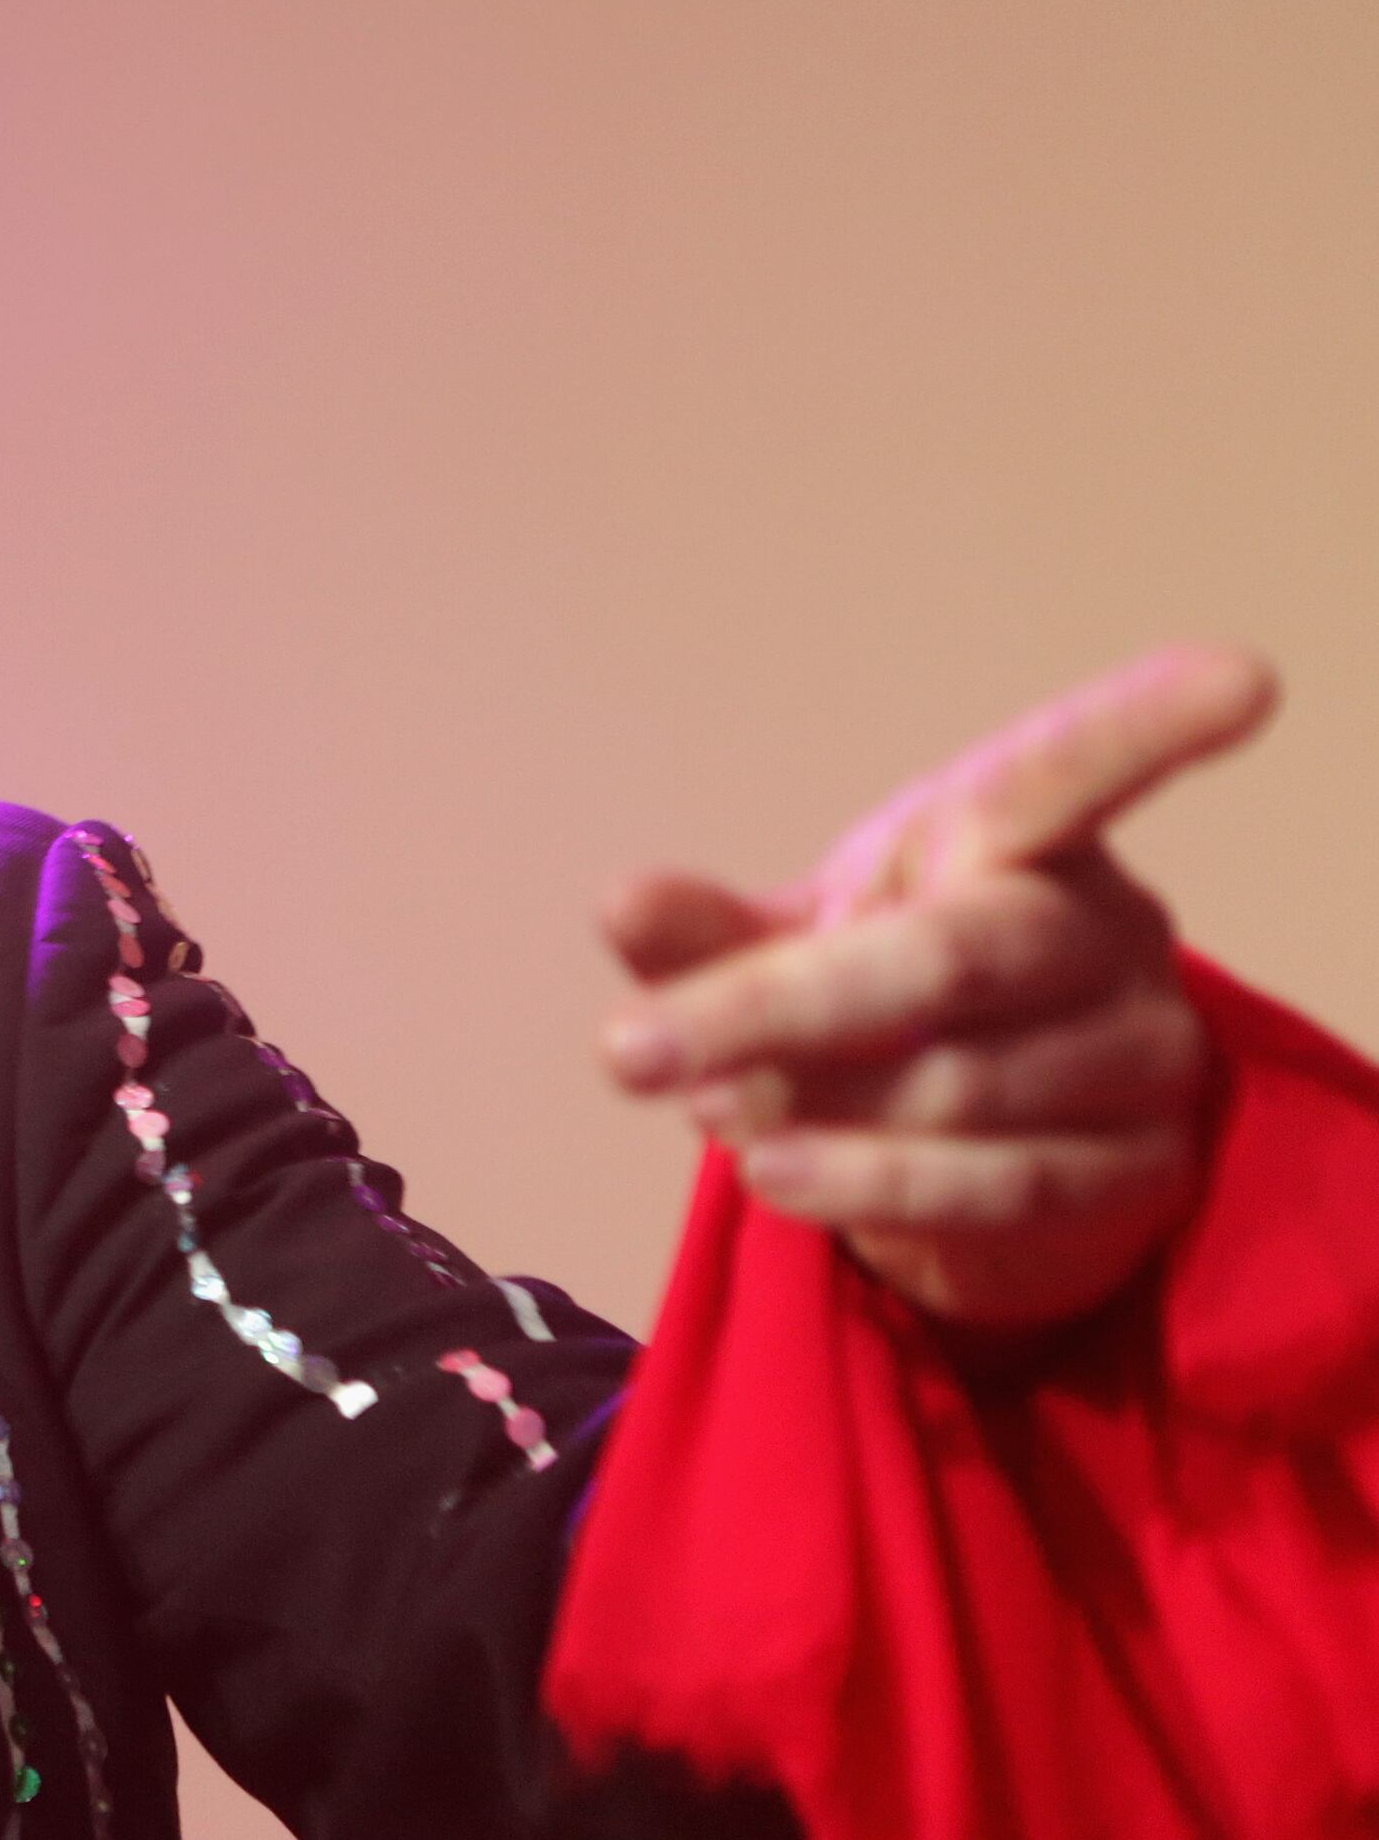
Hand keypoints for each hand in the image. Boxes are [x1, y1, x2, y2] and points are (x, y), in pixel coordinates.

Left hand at [596, 645, 1276, 1333]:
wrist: (962, 1152)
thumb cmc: (871, 999)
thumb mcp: (781, 943)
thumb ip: (704, 928)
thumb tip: (623, 903)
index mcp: (1015, 834)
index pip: (1079, 767)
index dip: (1152, 724)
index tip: (1240, 677)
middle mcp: (1103, 928)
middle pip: (952, 958)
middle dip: (774, 1008)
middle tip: (625, 1051)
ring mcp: (1143, 1050)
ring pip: (956, 1088)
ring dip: (803, 1110)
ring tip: (714, 1111)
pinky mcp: (1146, 1168)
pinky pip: (992, 1185)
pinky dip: (863, 1186)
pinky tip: (775, 1174)